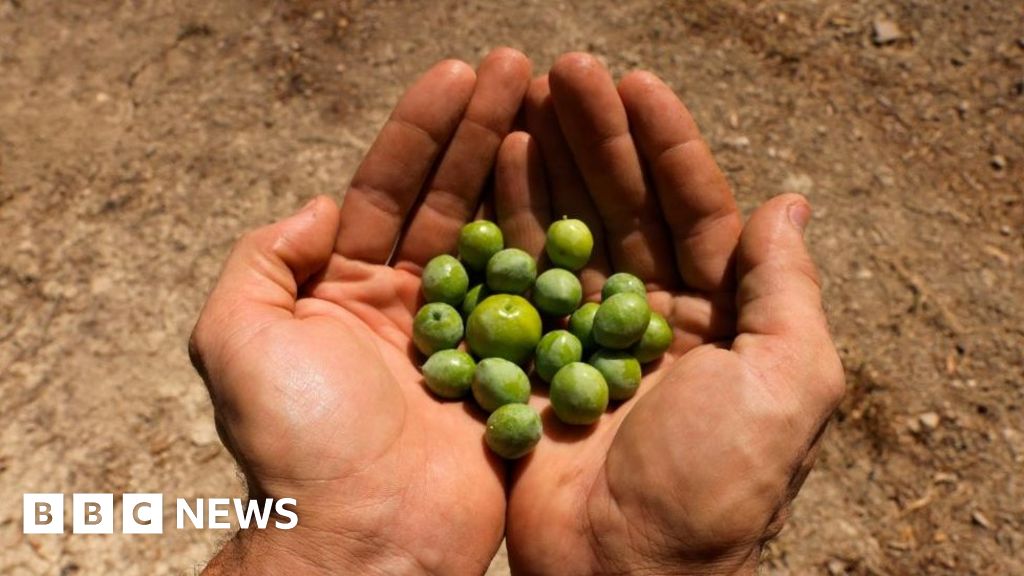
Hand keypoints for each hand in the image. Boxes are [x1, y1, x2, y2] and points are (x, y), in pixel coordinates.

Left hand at [189, 48, 530, 574]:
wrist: (364, 541)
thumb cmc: (296, 445)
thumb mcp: (236, 338)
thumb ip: (261, 260)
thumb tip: (320, 207)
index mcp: (344, 291)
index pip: (388, 188)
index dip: (421, 129)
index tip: (459, 73)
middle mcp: (408, 306)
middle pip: (451, 200)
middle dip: (481, 131)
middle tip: (521, 70)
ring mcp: (466, 339)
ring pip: (502, 238)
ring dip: (527, 174)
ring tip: (557, 108)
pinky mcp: (513, 375)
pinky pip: (541, 302)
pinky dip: (562, 251)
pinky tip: (586, 196)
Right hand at [500, 54, 844, 574]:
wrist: (626, 575)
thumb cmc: (716, 484)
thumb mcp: (786, 383)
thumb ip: (790, 290)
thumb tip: (790, 202)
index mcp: (723, 320)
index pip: (698, 212)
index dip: (668, 145)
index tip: (633, 84)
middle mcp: (657, 321)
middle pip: (627, 210)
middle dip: (599, 138)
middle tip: (564, 71)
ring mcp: (589, 339)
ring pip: (570, 234)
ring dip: (550, 166)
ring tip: (522, 99)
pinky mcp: (534, 361)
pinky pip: (521, 281)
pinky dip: (507, 227)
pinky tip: (494, 173)